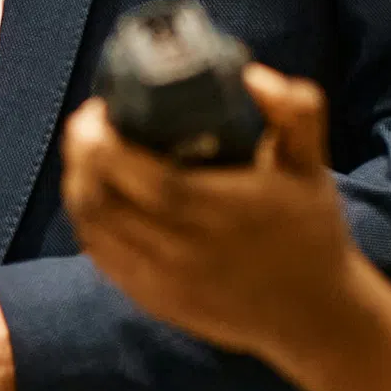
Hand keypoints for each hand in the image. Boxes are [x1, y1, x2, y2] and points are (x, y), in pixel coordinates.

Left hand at [60, 65, 359, 359]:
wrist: (313, 315)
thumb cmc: (311, 230)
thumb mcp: (312, 165)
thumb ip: (295, 112)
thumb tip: (253, 75)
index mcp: (219, 212)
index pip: (141, 177)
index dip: (103, 143)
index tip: (100, 109)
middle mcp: (185, 251)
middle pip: (103, 201)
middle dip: (80, 155)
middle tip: (89, 123)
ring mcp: (164, 281)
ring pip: (93, 228)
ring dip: (78, 185)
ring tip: (87, 153)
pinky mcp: (153, 300)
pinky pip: (101, 256)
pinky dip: (88, 221)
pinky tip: (94, 195)